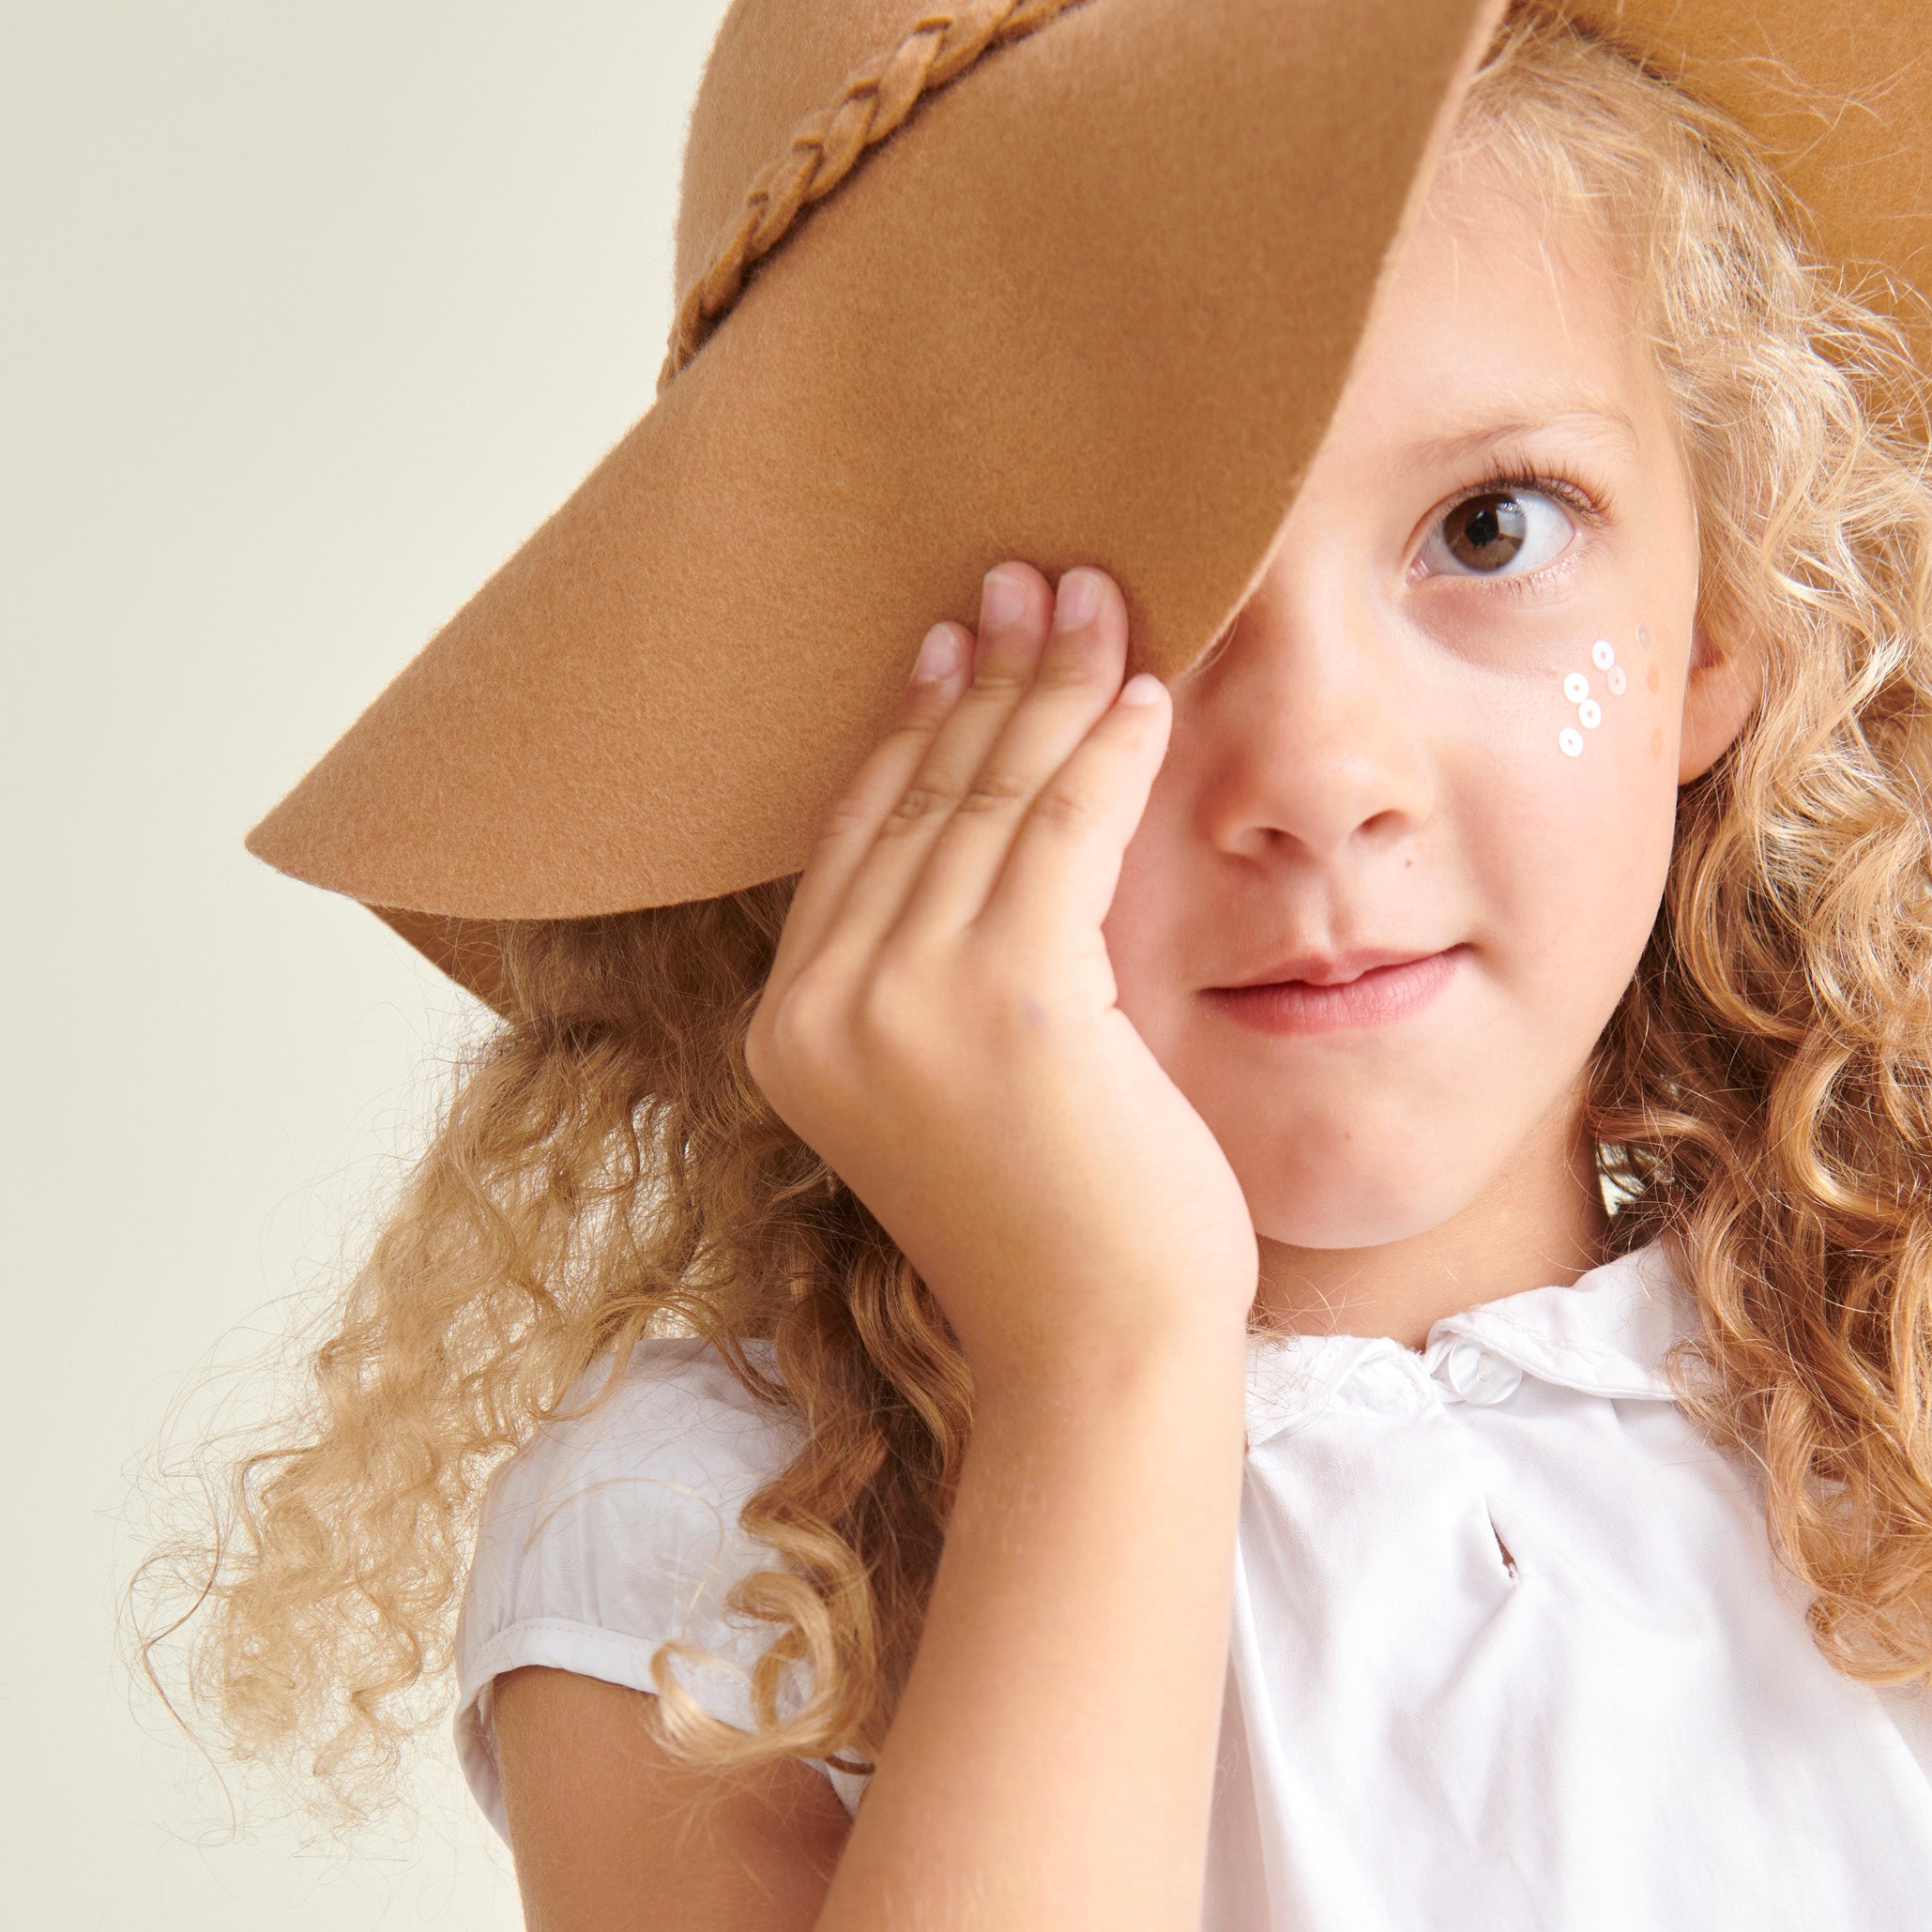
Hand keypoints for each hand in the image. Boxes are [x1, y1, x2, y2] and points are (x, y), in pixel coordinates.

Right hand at [747, 562, 1258, 1400]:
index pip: (858, 840)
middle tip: (1037, 575)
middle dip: (987, 675)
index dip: (914, 726)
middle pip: (917, 800)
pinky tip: (1141, 693)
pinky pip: (1060, 832)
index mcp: (790, 1037)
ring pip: (986, 800)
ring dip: (1050, 683)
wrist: (1100, 1356)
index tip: (961, 636)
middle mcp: (823, 1011)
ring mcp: (900, 1003)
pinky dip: (1103, 752)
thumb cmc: (1062, 1244)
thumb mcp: (966, 1095)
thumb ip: (943, 983)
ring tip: (1099, 599)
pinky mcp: (1002, 999)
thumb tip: (993, 838)